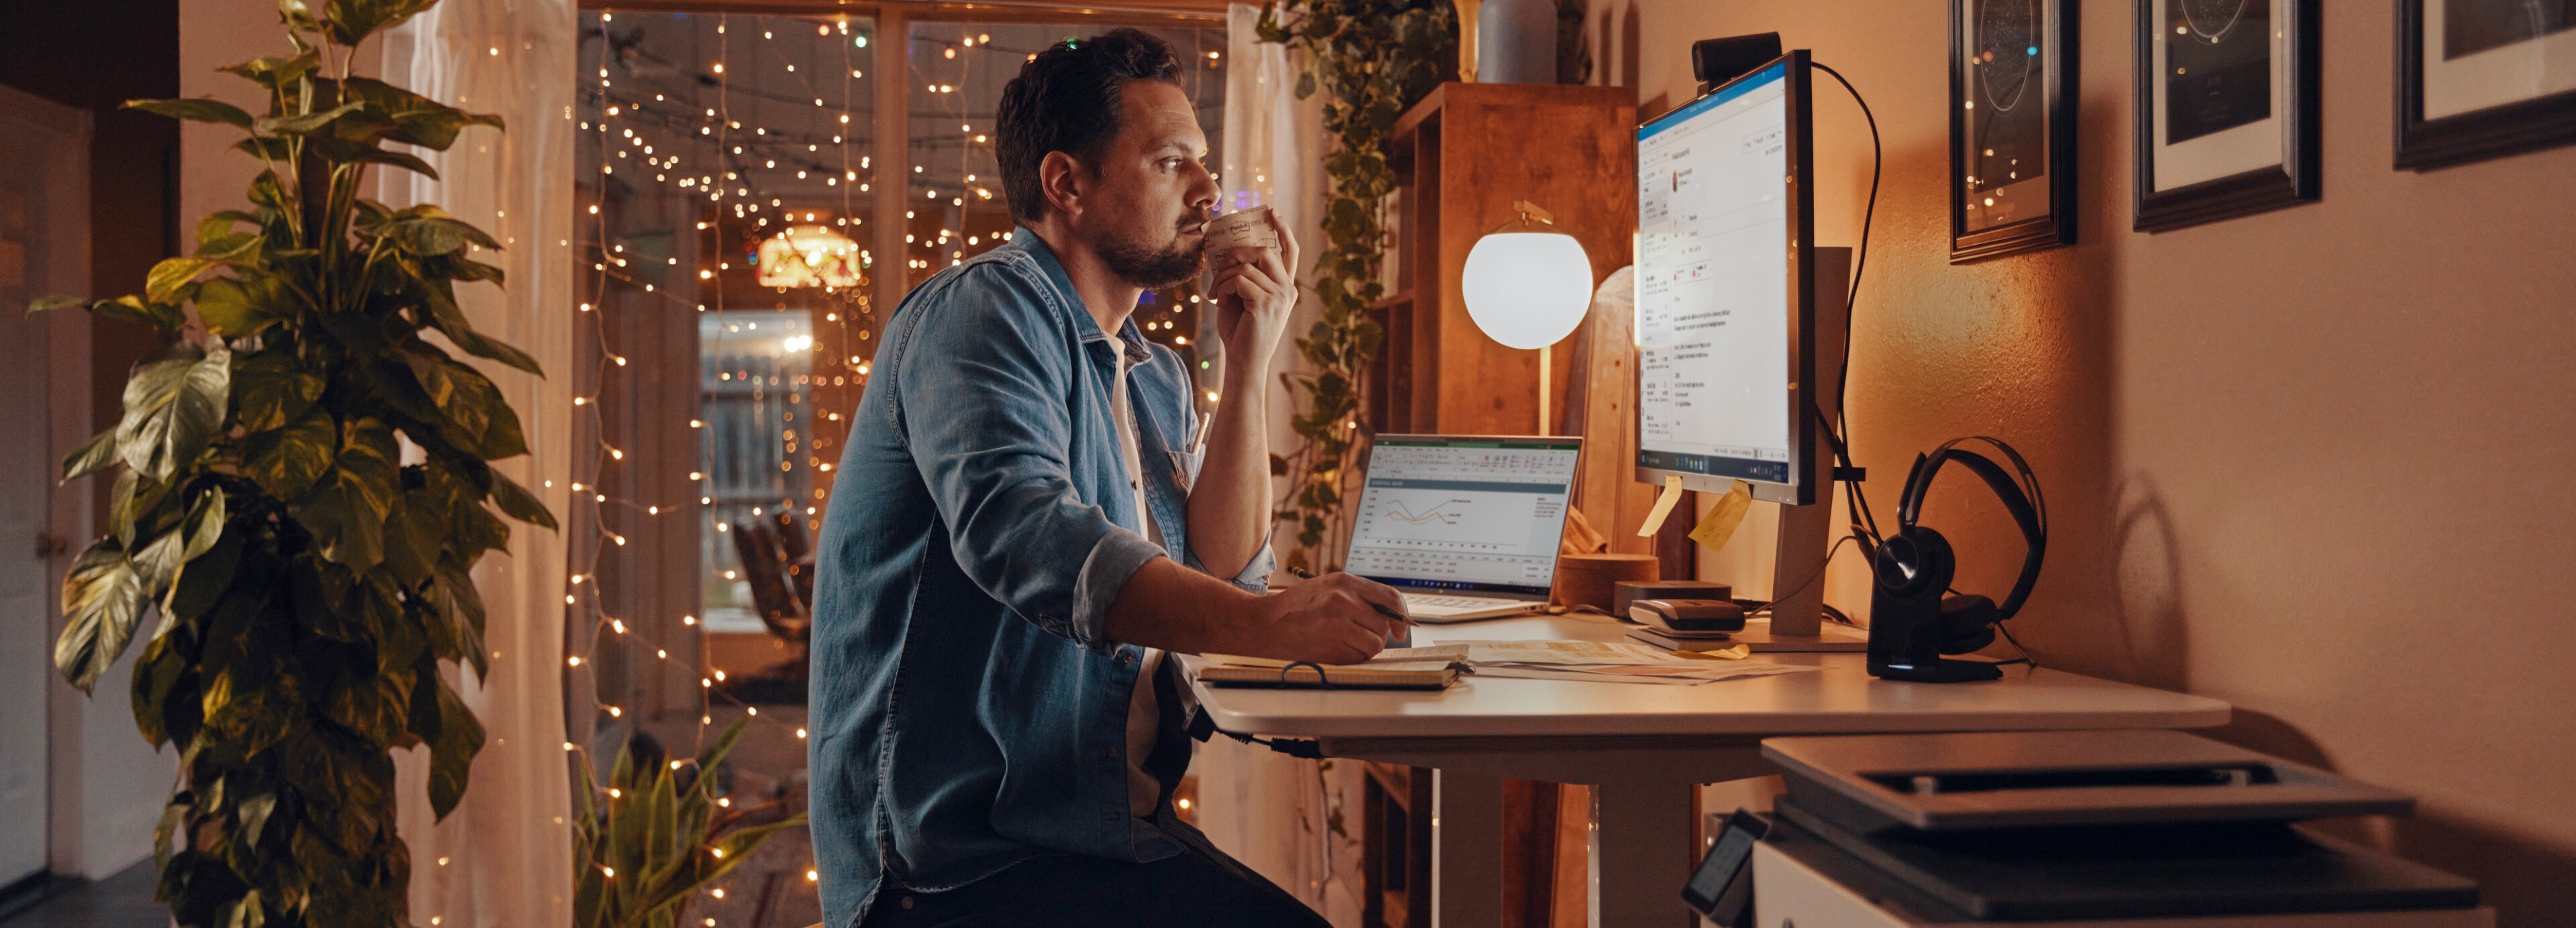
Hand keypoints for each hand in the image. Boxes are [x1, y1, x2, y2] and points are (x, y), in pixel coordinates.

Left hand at [1213, 211, 1300, 371]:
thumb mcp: (1242, 298)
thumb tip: (1227, 251)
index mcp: (1285, 287)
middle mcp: (1287, 290)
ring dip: (1224, 275)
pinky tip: (1219, 300)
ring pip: (1247, 265)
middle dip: (1237, 252)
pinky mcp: (1265, 303)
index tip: (1272, 212)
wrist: (1243, 363)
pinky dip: (1223, 286)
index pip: (1290, 251)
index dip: (1283, 230)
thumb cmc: (1240, 332)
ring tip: (1217, 291)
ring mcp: (1279, 296)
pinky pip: (1239, 279)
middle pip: (1264, 251)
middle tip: (1221, 264)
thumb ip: (1243, 276)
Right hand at [1244, 572, 1405, 664]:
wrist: (1265, 624)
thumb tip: (1392, 619)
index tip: (1400, 630)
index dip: (1400, 616)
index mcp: (1345, 582)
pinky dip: (1351, 657)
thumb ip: (1358, 597)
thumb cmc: (1297, 607)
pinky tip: (1332, 648)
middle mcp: (1344, 601)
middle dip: (1374, 635)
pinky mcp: (1331, 647)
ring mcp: (1337, 625)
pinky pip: (1358, 658)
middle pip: (1382, 626)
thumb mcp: (1328, 588)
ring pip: (1373, 645)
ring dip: (1364, 648)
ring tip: (1343, 642)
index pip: (1389, 597)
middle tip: (1355, 635)